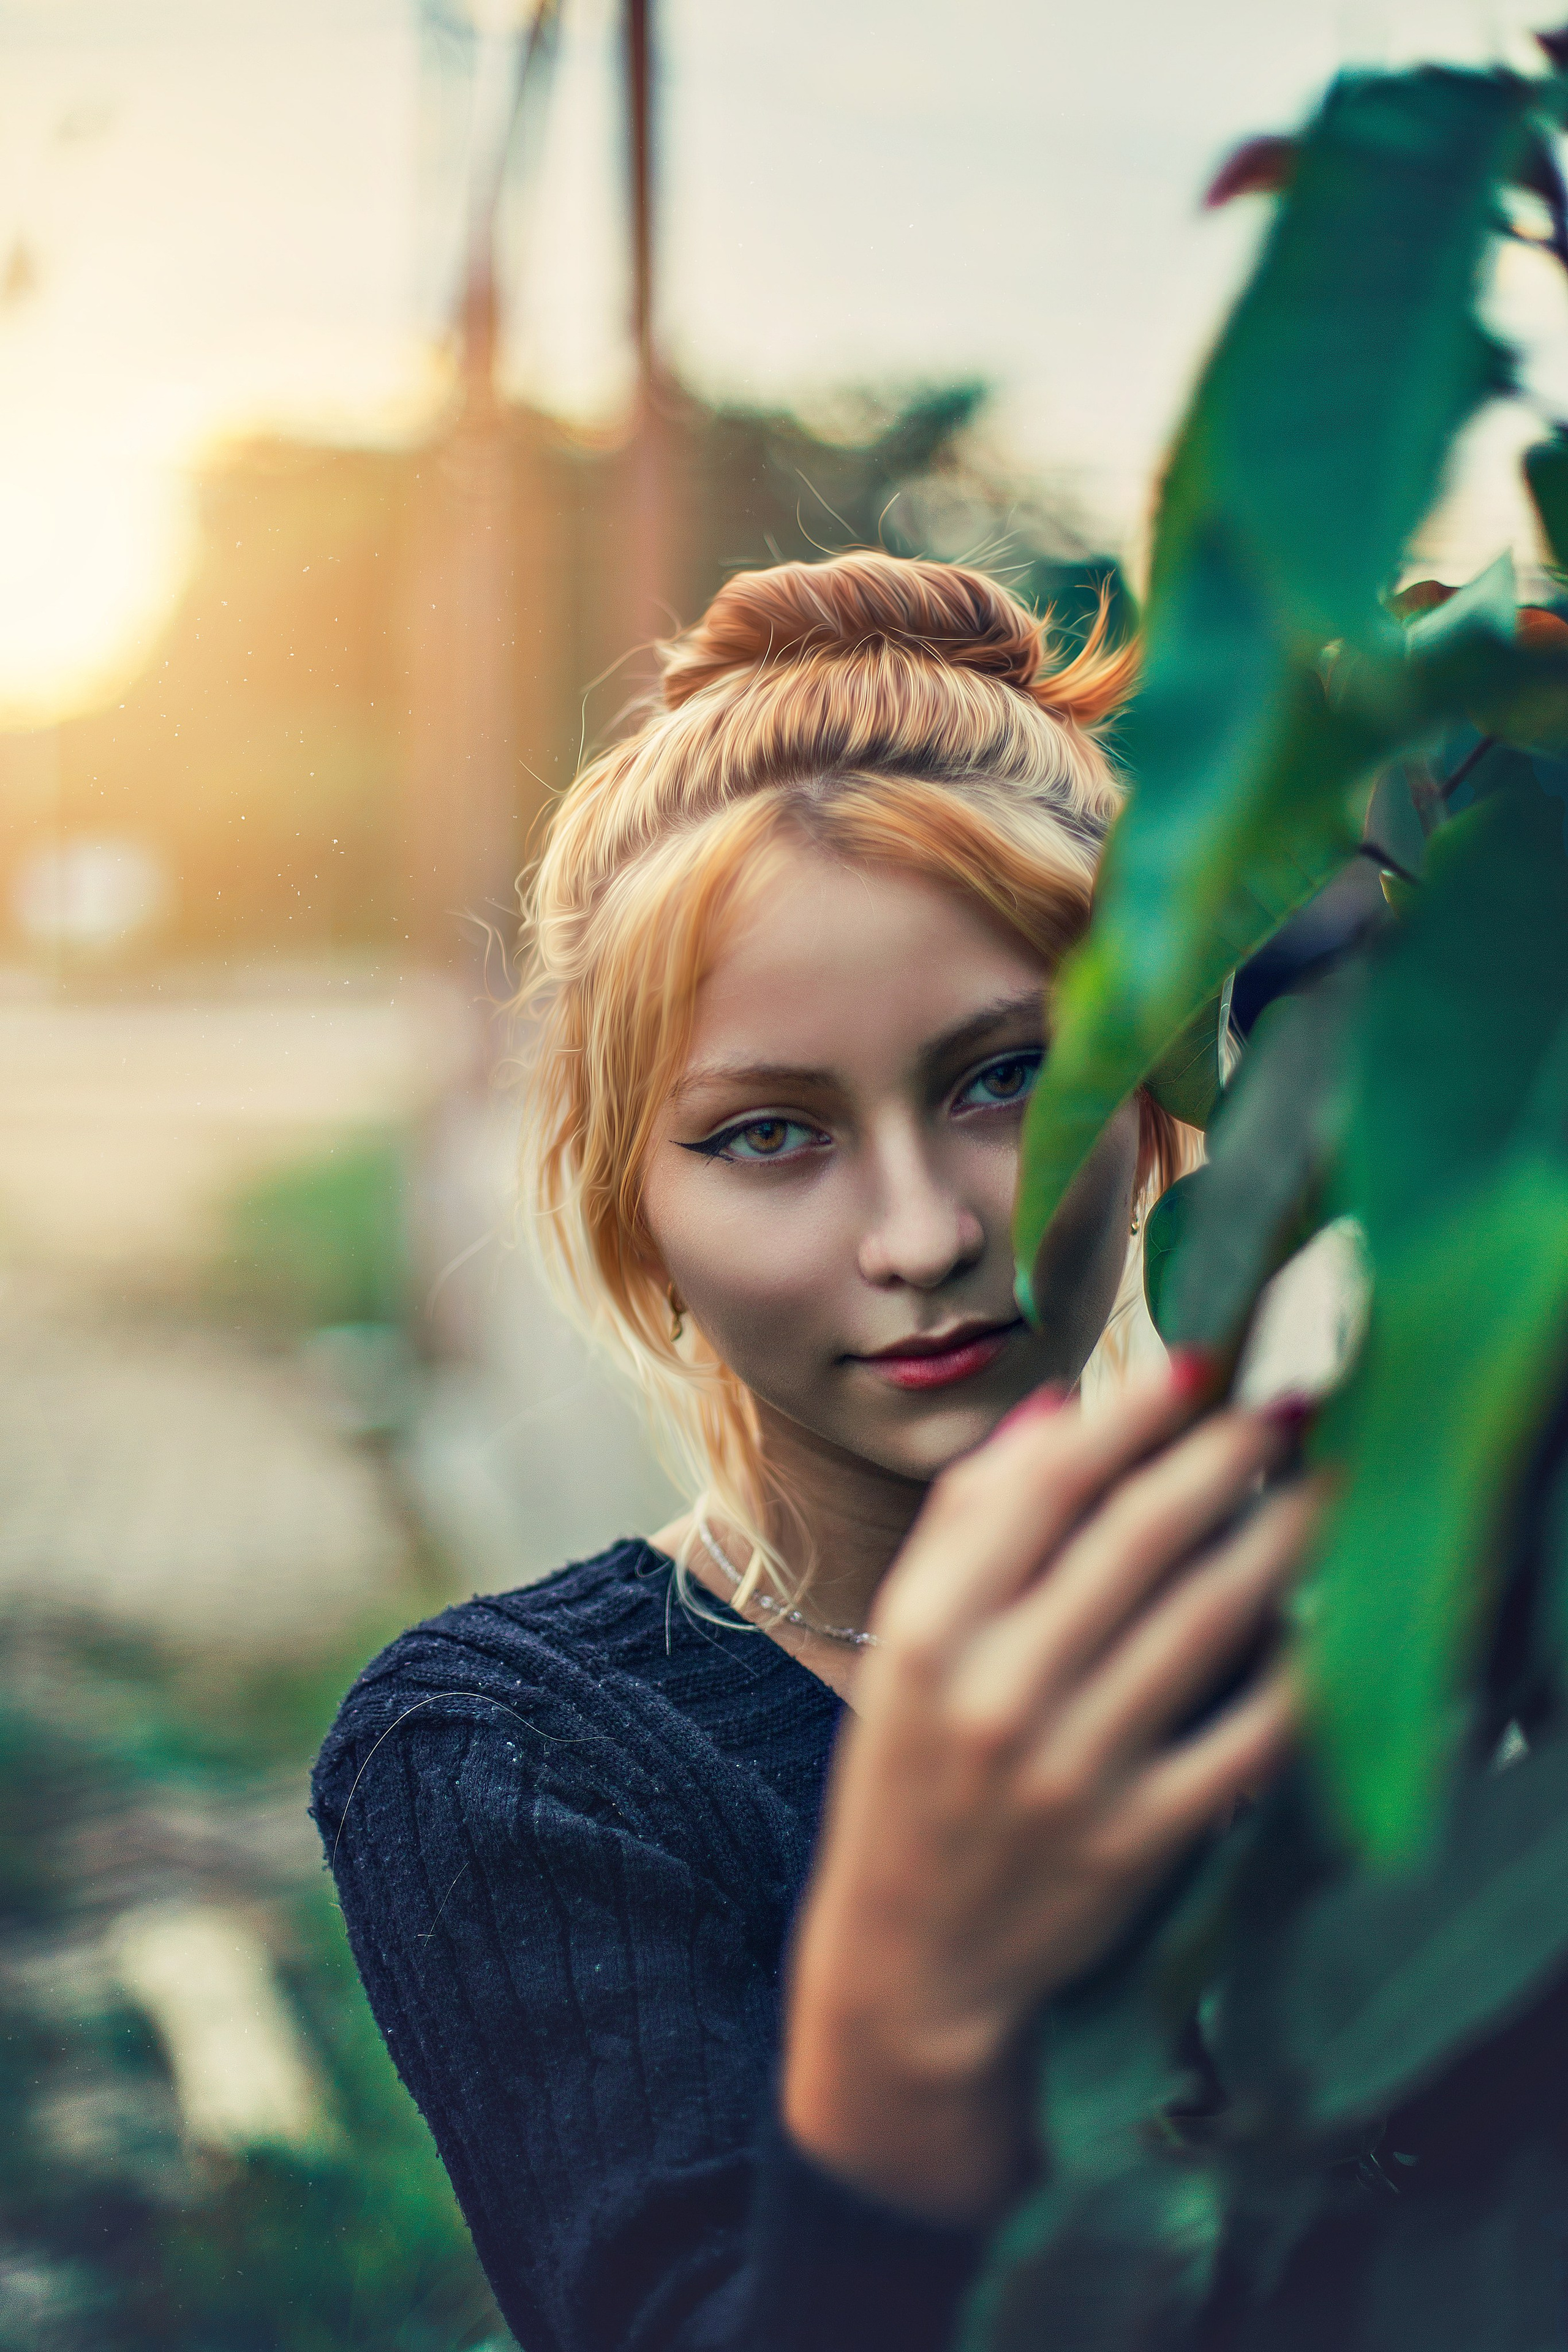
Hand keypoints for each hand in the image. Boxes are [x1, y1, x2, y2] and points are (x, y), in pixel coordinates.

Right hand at [781, 1366, 1318, 2223]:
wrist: (913, 1961)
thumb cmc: (910, 1773)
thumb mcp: (907, 1639)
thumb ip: (969, 1519)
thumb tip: (1061, 1409)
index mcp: (929, 1628)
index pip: (1044, 1486)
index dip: (1131, 1412)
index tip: (1198, 1358)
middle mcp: (996, 1691)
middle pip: (1138, 1540)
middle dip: (1225, 1456)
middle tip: (1287, 1403)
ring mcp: (1071, 1772)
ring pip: (1205, 1624)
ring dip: (1280, 1541)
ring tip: (1325, 1487)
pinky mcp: (1136, 1843)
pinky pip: (1241, 1738)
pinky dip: (1290, 1674)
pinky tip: (1323, 1622)